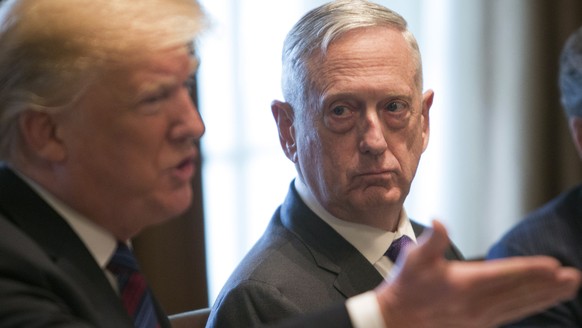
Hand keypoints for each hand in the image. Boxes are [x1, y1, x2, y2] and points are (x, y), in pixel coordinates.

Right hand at [375, 220, 580, 327]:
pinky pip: (512, 315)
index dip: (530, 269)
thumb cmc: (407, 287)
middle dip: (548, 284)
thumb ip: (432, 240)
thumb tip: (440, 222)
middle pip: (520, 292)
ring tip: (567, 288)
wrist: (397, 319)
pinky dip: (530, 307)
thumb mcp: (414, 258)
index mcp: (464, 284)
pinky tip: (541, 302)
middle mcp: (476, 303)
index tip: (553, 265)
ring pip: (520, 305)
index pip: (505, 275)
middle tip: (573, 277)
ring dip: (545, 297)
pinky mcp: (479, 325)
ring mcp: (480, 317)